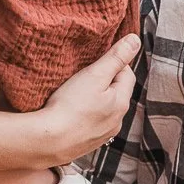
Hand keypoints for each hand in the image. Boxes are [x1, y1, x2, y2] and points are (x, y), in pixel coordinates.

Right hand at [34, 33, 140, 161]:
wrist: (49, 141)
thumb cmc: (70, 106)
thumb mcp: (94, 75)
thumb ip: (116, 57)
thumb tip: (135, 41)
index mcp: (121, 103)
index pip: (127, 74)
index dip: (114, 62)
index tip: (96, 59)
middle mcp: (117, 121)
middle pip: (116, 92)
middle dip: (104, 81)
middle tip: (84, 74)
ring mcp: (102, 134)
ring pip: (104, 109)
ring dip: (94, 99)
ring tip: (75, 93)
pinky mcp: (87, 143)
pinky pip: (91, 123)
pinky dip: (85, 115)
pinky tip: (70, 112)